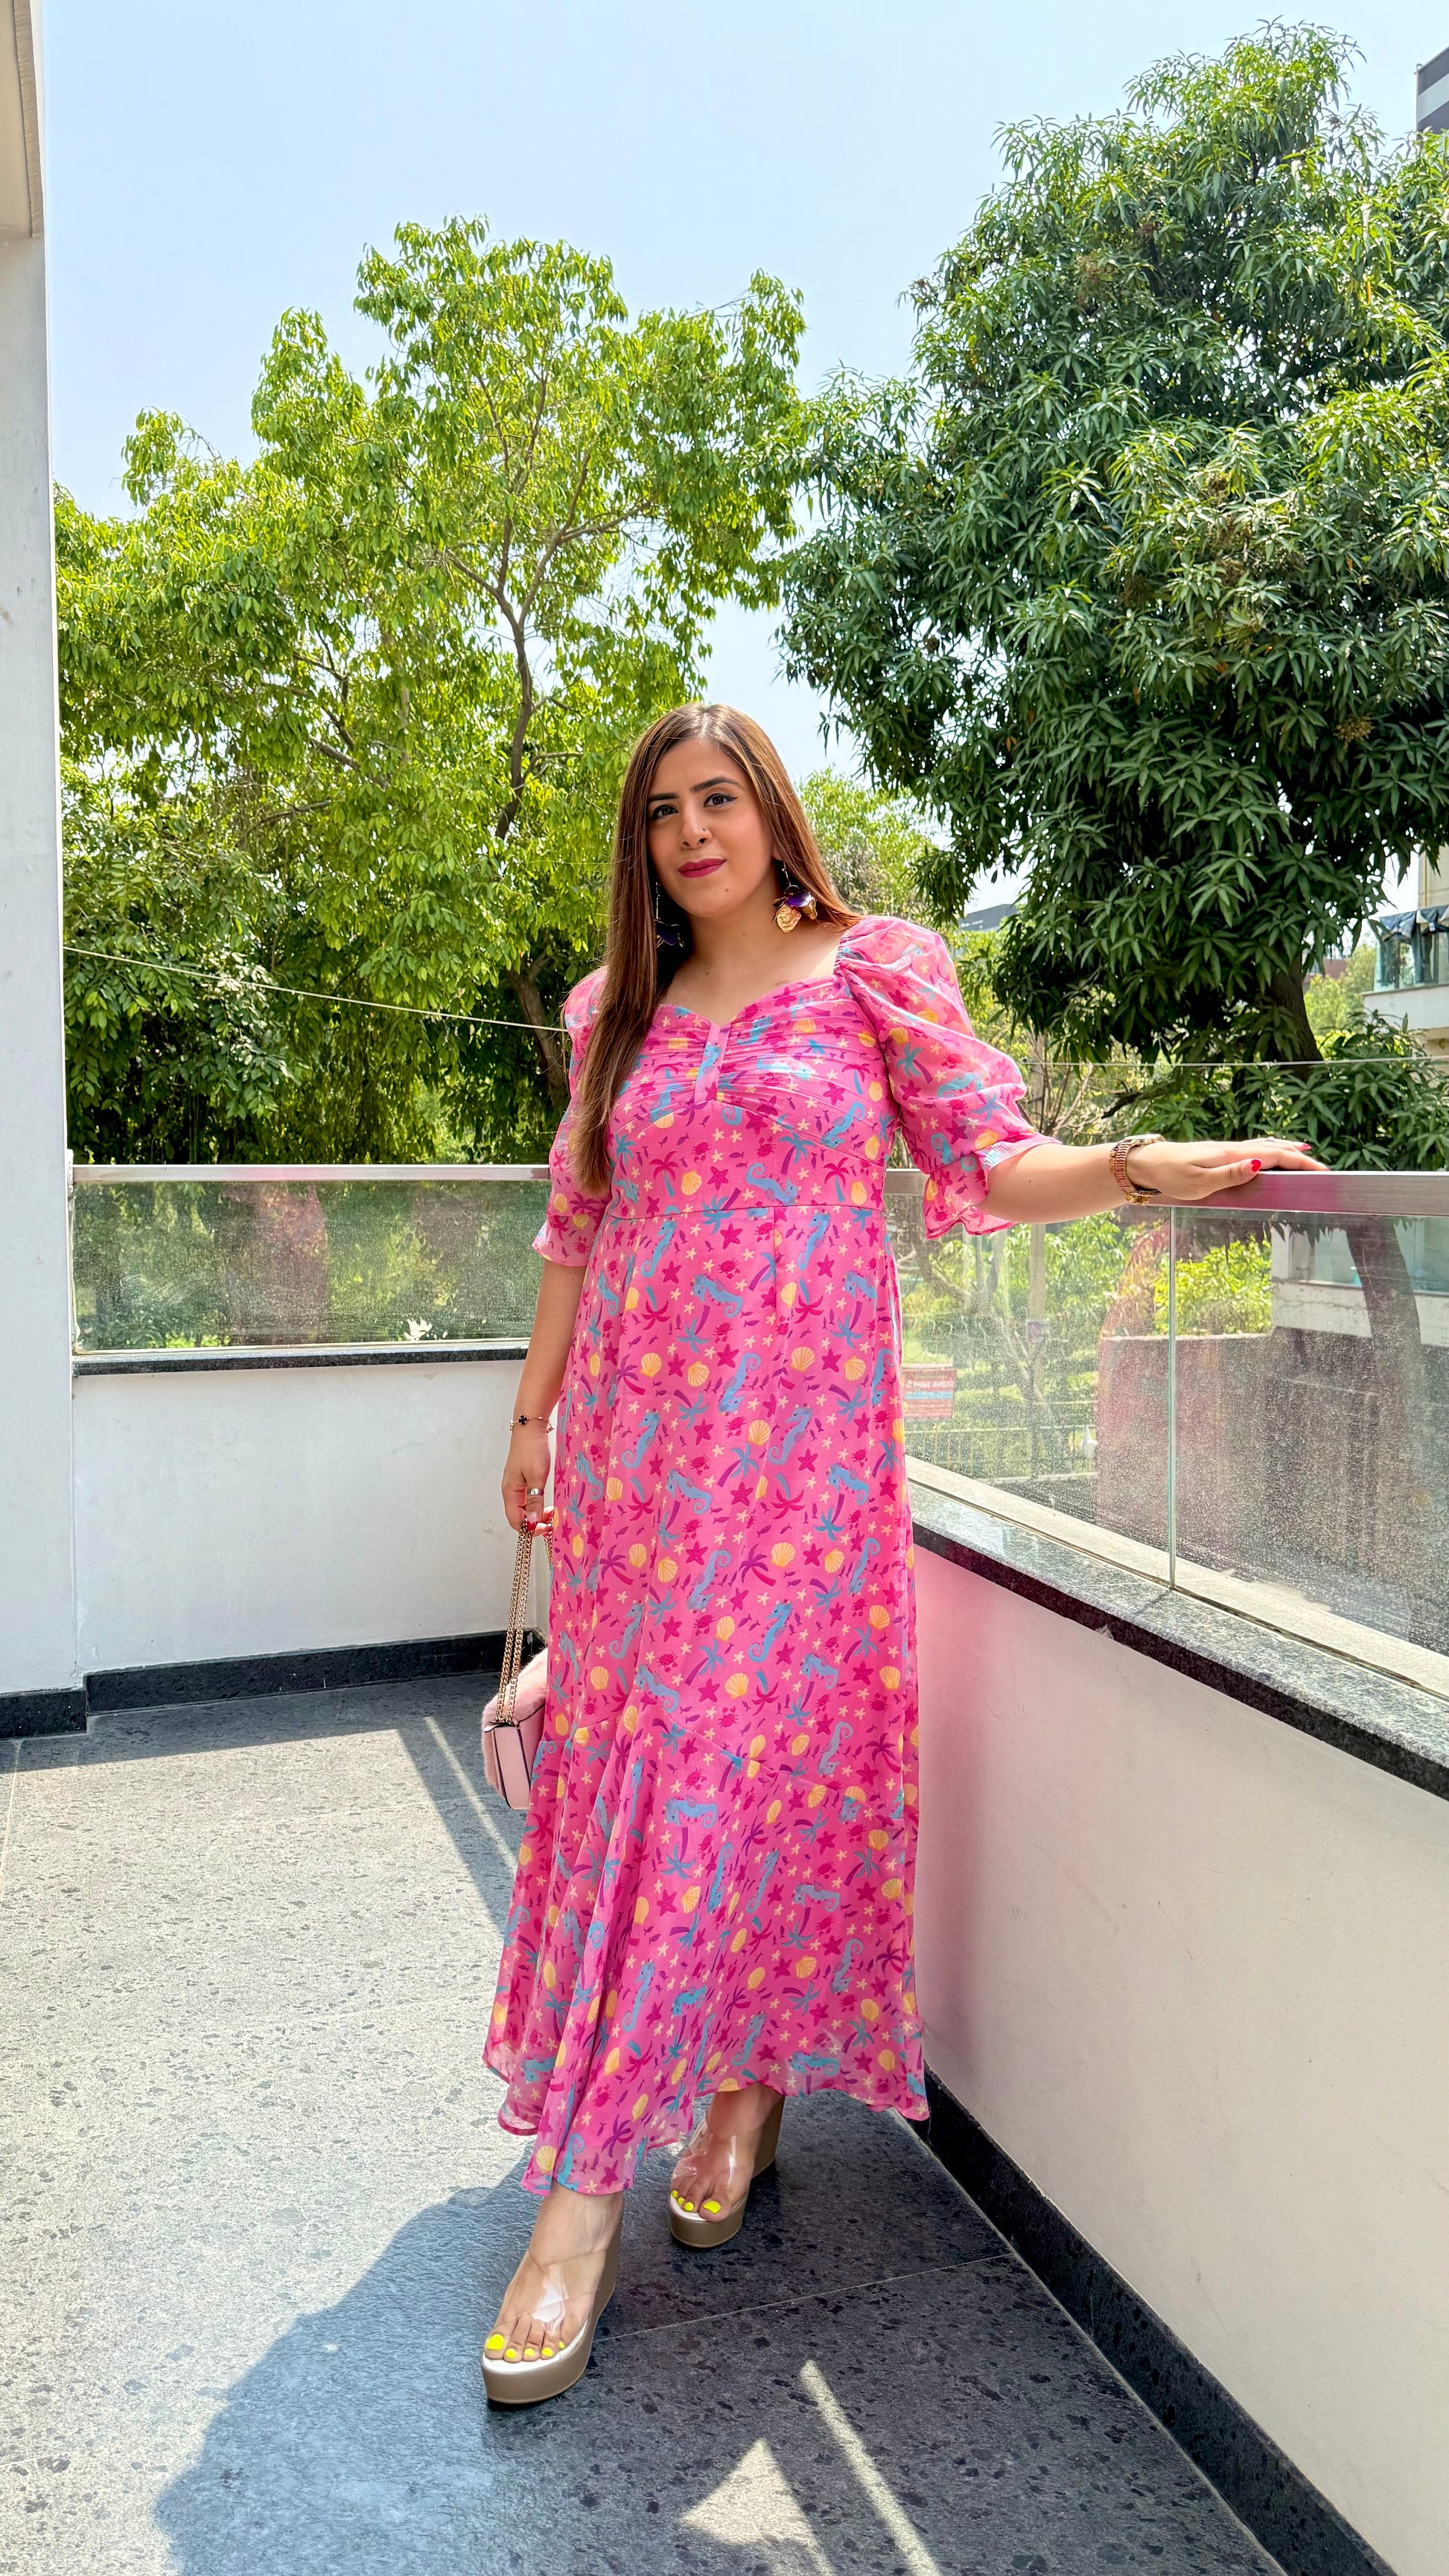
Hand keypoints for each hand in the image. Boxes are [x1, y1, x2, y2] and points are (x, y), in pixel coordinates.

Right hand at [502, 1424, 551, 1531]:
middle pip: (518, 1517)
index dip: (530, 1529)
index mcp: (510, 1492)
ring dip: (536, 1514)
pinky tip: (546, 1502)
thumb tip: (532, 1522)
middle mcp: (510, 1491)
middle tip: (552, 1521)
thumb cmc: (532, 1449)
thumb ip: (535, 1500)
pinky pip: (527, 1499)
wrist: (530, 1427)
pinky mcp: (521, 1480)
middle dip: (534, 1523)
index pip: (516, 1521)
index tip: (547, 1527)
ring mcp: (515, 1485)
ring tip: (551, 1512)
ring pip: (523, 1509)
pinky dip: (536, 1505)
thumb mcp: (537, 1476)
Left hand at [1127, 1137, 1326, 1202]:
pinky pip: (1254, 1150)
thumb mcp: (1199, 1181)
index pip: (1277, 1156)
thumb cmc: (1170, 1175)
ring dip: (1287, 1150)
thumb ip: (1231, 1175)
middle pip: (1276, 1149)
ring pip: (1265, 1146)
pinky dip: (1270, 1150)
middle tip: (1323, 1169)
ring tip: (1306, 1155)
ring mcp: (1227, 1150)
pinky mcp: (1219, 1154)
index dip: (1301, 1163)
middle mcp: (1234, 1149)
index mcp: (1233, 1155)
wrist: (1147, 1162)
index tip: (1323, 1171)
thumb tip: (1260, 1164)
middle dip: (1300, 1158)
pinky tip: (1269, 1155)